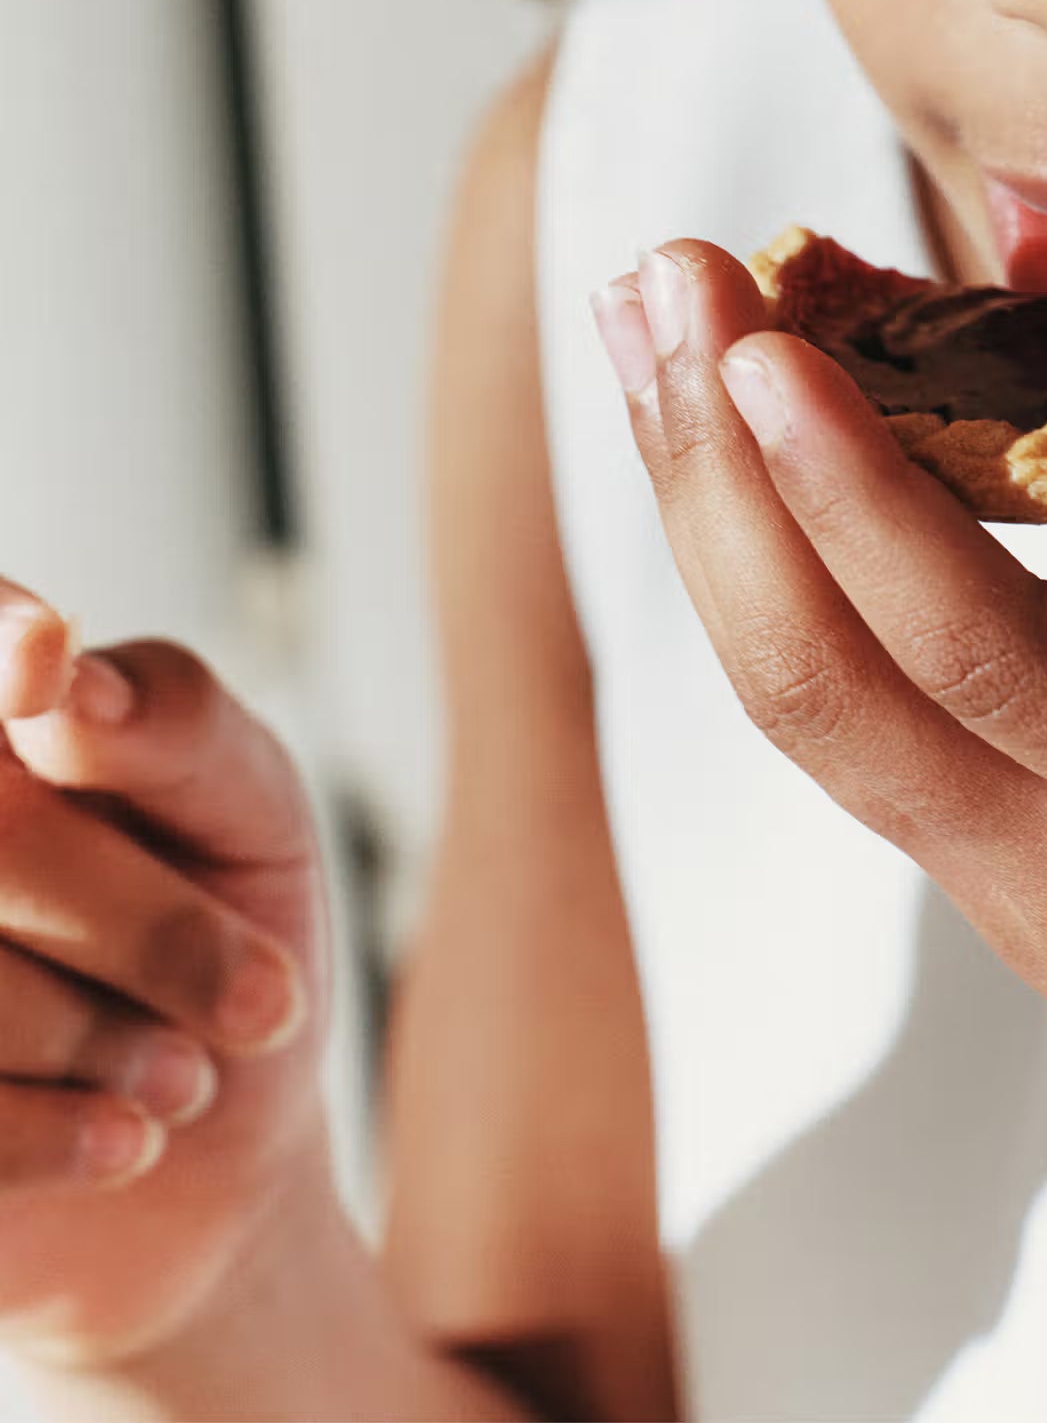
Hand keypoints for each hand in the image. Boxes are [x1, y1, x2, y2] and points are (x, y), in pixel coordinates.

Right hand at [0, 584, 329, 1372]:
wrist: (205, 1154)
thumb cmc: (228, 936)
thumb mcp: (247, 811)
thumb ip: (176, 720)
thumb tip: (66, 679)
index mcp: (1, 713)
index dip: (3, 645)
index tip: (47, 658)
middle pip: (2, 832)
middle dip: (149, 930)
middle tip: (269, 1004)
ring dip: (110, 1040)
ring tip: (182, 1074)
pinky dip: (60, 1132)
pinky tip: (128, 1138)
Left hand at [601, 242, 1046, 1413]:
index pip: (991, 661)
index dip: (857, 503)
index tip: (766, 349)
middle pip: (825, 678)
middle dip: (715, 473)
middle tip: (661, 274)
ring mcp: (1012, 890)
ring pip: (802, 704)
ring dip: (710, 514)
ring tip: (655, 326)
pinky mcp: (996, 885)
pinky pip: (845, 722)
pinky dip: (771, 575)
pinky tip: (742, 459)